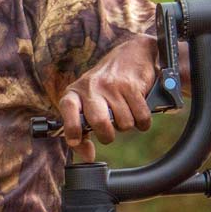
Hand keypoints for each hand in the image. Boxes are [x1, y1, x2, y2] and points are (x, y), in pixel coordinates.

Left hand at [58, 35, 157, 160]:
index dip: (71, 127)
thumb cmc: (104, 85)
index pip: (68, 109)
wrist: (131, 54)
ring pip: (124, 124)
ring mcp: (112, 85)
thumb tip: (87, 156)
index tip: (75, 140)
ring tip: (124, 112)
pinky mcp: (132, 86)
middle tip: (109, 131)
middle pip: (100, 123)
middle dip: (107, 135)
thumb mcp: (87, 102)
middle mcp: (92, 87)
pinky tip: (138, 112)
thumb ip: (82, 129)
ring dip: (127, 125)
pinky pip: (141, 117)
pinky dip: (143, 122)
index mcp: (76, 92)